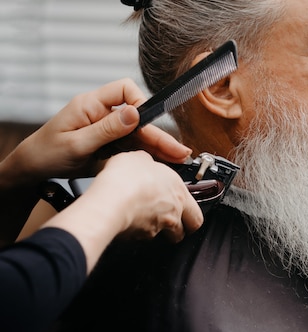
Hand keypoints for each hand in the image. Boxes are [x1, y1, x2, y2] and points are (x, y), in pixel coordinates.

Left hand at [0, 78, 190, 188]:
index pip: (125, 90)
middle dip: (159, 135)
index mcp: (91, 105)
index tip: (145, 124)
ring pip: (139, 135)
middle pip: (138, 119)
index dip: (139, 103)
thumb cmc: (47, 153)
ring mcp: (106, 130)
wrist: (33, 169)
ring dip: (158, 147)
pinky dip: (147, 155)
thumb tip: (134, 113)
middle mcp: (102, 114)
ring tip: (178, 159)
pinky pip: (131, 147)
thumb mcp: (77, 144)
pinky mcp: (108, 144)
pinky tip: (162, 163)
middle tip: (179, 151)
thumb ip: (107, 129)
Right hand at [44, 150, 203, 271]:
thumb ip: (148, 163)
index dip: (191, 214)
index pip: (197, 212)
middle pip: (189, 228)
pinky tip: (130, 222)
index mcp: (179, 192)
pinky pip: (144, 237)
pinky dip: (139, 232)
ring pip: (167, 236)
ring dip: (162, 232)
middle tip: (176, 225)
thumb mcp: (140, 158)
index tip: (186, 212)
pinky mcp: (141, 237)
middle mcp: (174, 212)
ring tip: (150, 222)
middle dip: (184, 228)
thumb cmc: (127, 178)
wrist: (111, 200)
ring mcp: (159, 227)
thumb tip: (144, 162)